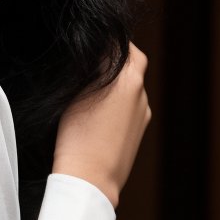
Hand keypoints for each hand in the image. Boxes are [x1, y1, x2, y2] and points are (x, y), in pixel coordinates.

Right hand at [51, 43, 151, 208]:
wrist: (91, 180)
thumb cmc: (77, 138)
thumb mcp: (77, 93)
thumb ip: (91, 68)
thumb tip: (98, 51)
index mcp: (128, 78)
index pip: (121, 43)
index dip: (106, 39)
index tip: (92, 41)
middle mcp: (140, 92)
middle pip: (134, 60)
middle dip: (116, 56)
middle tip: (95, 57)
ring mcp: (143, 112)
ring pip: (133, 83)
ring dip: (118, 79)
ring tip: (92, 89)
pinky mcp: (140, 129)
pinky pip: (132, 104)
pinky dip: (120, 100)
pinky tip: (99, 112)